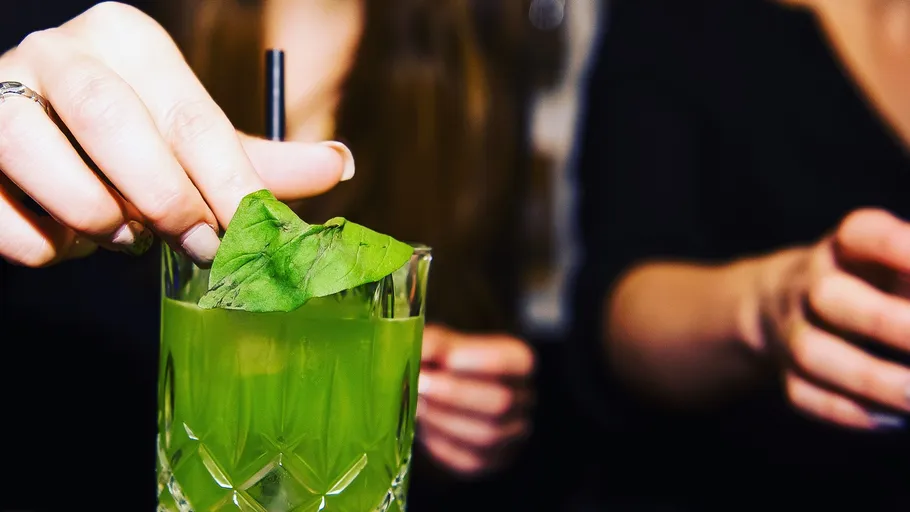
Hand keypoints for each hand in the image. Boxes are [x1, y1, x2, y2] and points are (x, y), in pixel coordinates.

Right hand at [0, 2, 352, 267]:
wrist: (33, 155)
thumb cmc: (128, 149)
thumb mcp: (193, 148)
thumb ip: (256, 162)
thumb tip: (340, 164)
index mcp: (128, 40)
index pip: (190, 114)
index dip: (225, 181)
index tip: (252, 232)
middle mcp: (58, 51)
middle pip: (113, 118)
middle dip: (161, 195)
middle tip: (195, 244)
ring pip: (36, 150)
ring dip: (93, 215)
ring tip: (122, 236)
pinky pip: (0, 214)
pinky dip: (42, 246)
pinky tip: (64, 238)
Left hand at [416, 324, 535, 478]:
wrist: (455, 394)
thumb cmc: (451, 363)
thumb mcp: (445, 343)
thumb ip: (433, 345)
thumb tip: (418, 353)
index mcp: (520, 362)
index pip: (510, 362)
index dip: (478, 361)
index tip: (445, 358)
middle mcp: (524, 400)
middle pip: (500, 402)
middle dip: (454, 393)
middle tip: (419, 383)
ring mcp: (511, 435)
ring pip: (484, 434)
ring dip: (443, 418)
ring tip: (416, 402)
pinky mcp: (488, 461)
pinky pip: (466, 458)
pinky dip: (440, 442)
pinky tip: (423, 424)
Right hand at [758, 208, 909, 429]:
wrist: (795, 302)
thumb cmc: (880, 281)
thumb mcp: (904, 264)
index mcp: (846, 246)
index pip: (862, 233)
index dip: (903, 248)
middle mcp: (810, 283)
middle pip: (829, 296)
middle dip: (890, 323)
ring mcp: (792, 329)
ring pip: (811, 352)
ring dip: (873, 379)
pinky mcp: (786, 371)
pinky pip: (804, 394)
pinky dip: (851, 412)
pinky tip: (898, 419)